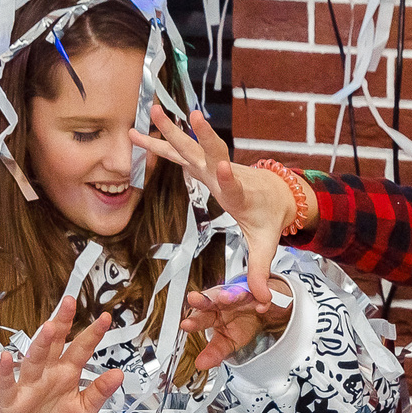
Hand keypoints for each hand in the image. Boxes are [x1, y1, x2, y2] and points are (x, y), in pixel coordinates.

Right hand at [0, 296, 123, 412]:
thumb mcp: (85, 409)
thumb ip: (100, 391)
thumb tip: (119, 374)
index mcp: (67, 373)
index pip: (81, 348)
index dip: (93, 334)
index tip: (105, 318)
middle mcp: (48, 373)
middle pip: (55, 344)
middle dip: (62, 323)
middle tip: (68, 303)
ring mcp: (30, 383)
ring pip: (34, 359)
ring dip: (40, 344)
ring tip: (48, 328)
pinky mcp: (12, 398)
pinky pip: (8, 382)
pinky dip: (6, 370)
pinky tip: (7, 357)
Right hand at [134, 102, 296, 296]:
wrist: (277, 192)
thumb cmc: (269, 218)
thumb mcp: (266, 244)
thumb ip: (260, 271)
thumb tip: (262, 301)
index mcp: (241, 194)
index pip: (236, 186)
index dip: (231, 177)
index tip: (225, 166)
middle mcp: (225, 174)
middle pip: (212, 152)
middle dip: (202, 136)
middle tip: (193, 115)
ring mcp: (211, 166)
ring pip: (190, 145)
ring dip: (172, 130)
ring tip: (153, 111)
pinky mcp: (202, 164)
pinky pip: (177, 152)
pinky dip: (158, 142)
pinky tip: (134, 133)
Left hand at [179, 276, 292, 371]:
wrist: (263, 315)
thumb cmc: (242, 324)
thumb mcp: (228, 342)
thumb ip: (214, 353)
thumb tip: (200, 364)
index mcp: (212, 314)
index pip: (200, 317)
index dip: (194, 321)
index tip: (186, 325)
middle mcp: (223, 301)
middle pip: (211, 298)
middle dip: (203, 299)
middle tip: (195, 299)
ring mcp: (240, 294)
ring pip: (234, 292)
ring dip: (231, 294)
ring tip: (227, 298)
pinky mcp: (259, 292)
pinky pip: (260, 294)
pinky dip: (262, 299)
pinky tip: (261, 307)